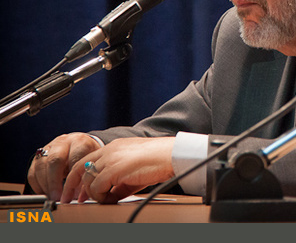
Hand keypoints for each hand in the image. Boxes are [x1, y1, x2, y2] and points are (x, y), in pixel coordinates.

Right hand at [27, 132, 100, 201]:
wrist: (81, 144)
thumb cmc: (88, 156)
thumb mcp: (93, 163)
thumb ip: (88, 177)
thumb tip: (81, 197)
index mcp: (80, 142)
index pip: (74, 159)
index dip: (72, 178)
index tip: (72, 193)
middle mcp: (63, 142)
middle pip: (54, 160)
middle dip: (54, 182)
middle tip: (57, 197)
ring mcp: (48, 148)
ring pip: (40, 166)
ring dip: (45, 185)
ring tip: (52, 198)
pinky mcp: (37, 157)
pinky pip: (33, 172)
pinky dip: (38, 185)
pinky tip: (46, 193)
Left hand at [61, 137, 175, 203]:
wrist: (171, 155)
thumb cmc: (159, 161)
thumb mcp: (134, 170)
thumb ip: (119, 180)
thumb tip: (110, 196)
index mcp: (114, 147)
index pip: (86, 161)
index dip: (79, 178)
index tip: (78, 192)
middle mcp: (109, 150)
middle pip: (79, 168)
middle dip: (72, 186)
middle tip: (73, 200)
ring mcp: (110, 158)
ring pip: (87, 179)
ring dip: (92, 194)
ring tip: (105, 200)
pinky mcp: (114, 169)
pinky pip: (96, 187)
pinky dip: (100, 197)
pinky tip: (111, 199)